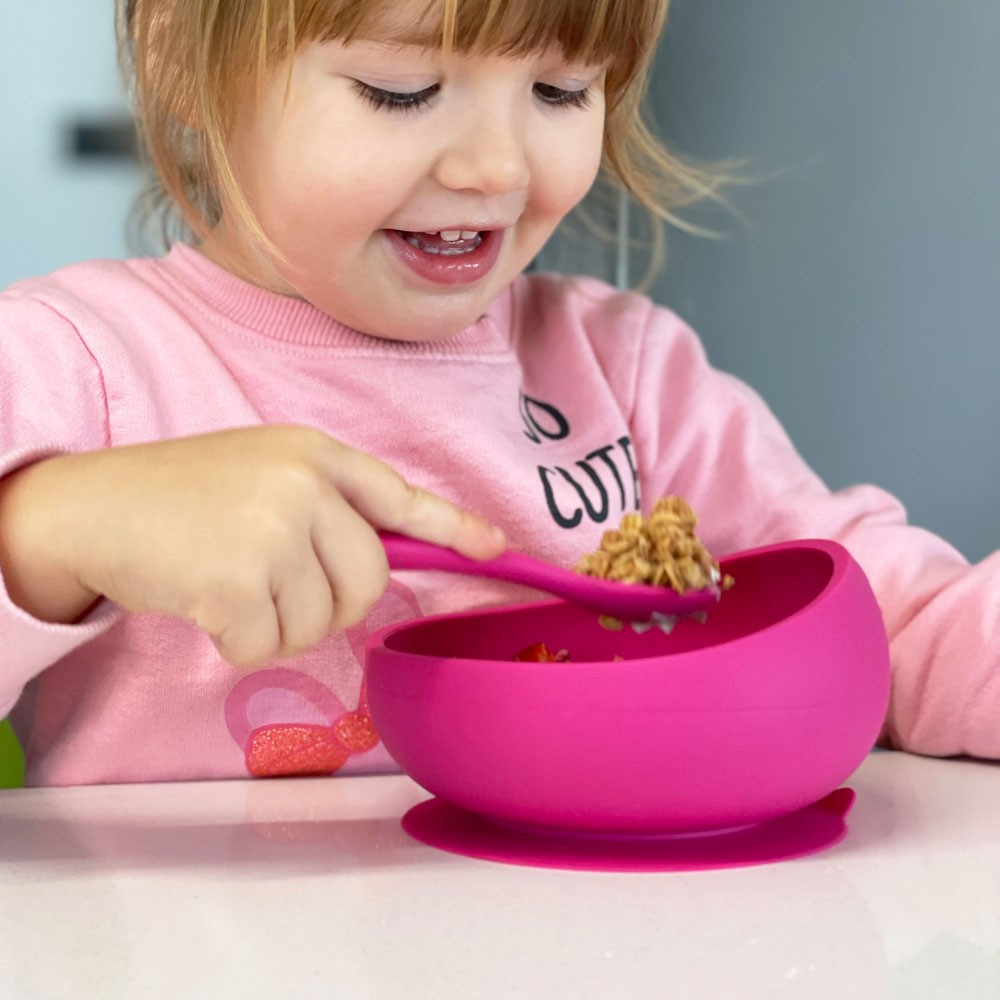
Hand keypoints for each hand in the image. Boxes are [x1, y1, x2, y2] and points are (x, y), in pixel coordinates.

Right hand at [0, 425, 504, 664]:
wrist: (92, 504)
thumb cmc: (179, 495)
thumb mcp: (262, 476)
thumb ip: (324, 508)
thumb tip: (382, 563)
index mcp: (314, 455)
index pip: (398, 495)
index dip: (451, 527)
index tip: (495, 548)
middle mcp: (304, 485)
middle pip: (368, 579)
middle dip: (332, 603)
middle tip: (275, 588)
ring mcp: (272, 529)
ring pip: (318, 621)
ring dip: (276, 624)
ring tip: (227, 583)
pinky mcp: (237, 580)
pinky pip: (267, 646)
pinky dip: (236, 643)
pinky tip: (204, 603)